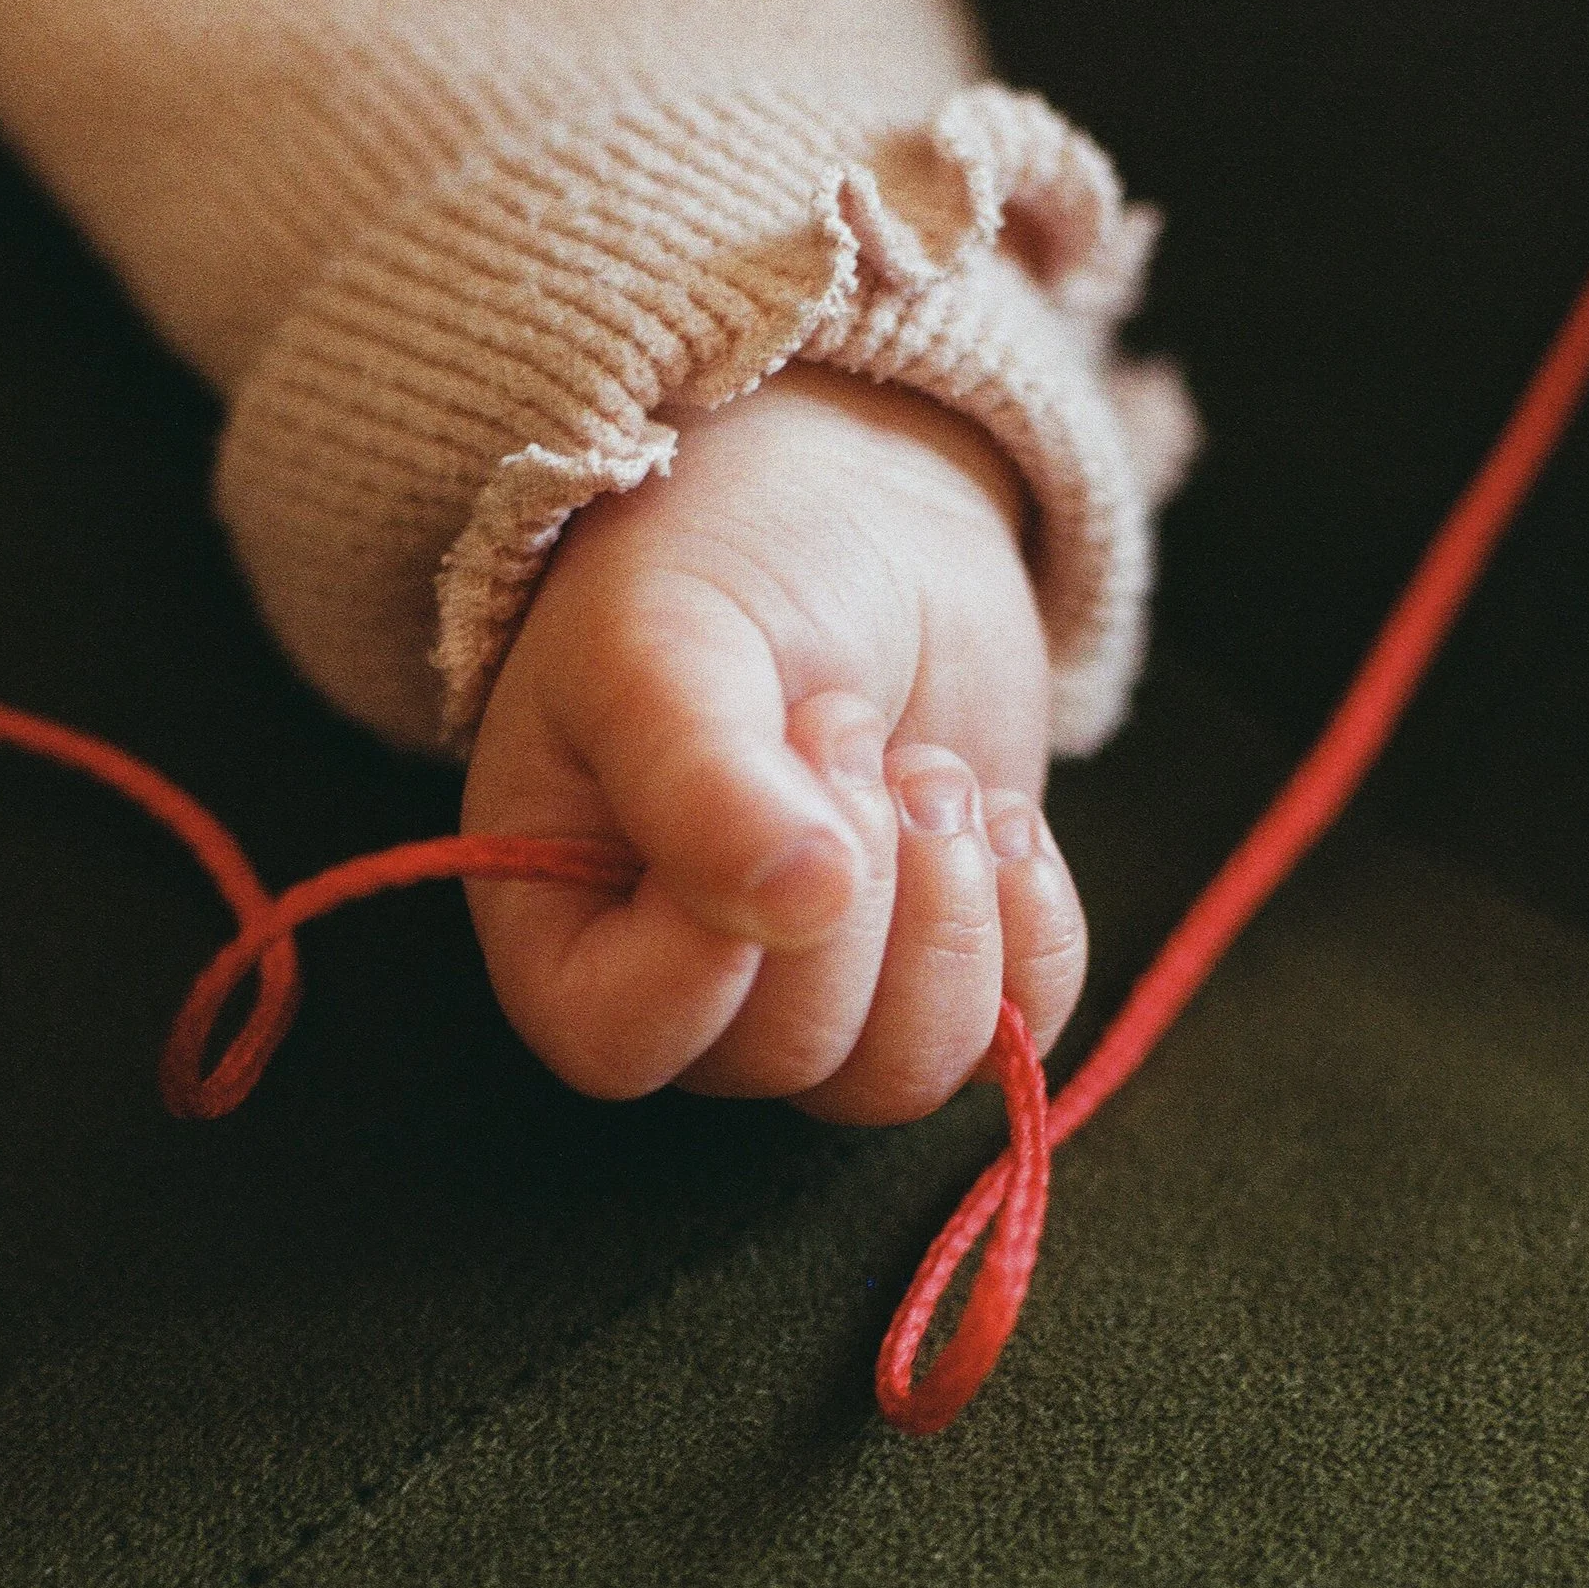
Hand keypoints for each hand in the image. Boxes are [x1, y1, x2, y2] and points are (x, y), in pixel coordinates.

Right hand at [461, 363, 1085, 1122]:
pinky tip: (1001, 819)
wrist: (851, 513)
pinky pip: (1010, 1041)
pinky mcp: (936, 967)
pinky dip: (1031, 933)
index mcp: (558, 915)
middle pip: (783, 1054)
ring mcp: (814, 988)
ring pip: (898, 1075)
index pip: (618, 1039)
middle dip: (855, 880)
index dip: (710, 952)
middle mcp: (677, 983)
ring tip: (925, 769)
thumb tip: (802, 904)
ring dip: (946, 910)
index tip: (784, 778)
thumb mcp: (665, 640)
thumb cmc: (712, 563)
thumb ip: (700, 774)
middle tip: (851, 722)